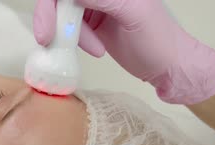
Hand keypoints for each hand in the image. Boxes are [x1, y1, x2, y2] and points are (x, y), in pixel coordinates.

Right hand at [33, 0, 214, 104]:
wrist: (168, 68)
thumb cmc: (160, 40)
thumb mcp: (132, 14)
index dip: (51, 3)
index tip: (46, 26)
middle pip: (61, 0)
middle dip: (53, 19)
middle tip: (47, 40)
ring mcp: (96, 8)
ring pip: (63, 15)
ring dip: (70, 35)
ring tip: (97, 50)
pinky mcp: (92, 26)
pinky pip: (71, 29)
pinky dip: (74, 42)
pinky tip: (97, 51)